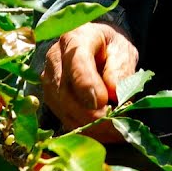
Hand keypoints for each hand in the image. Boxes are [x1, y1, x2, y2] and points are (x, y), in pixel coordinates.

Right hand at [39, 21, 138, 142]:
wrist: (97, 47)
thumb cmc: (111, 47)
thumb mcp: (123, 51)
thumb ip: (120, 69)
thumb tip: (114, 93)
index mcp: (76, 38)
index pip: (76, 62)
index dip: (87, 85)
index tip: (103, 102)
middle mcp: (55, 57)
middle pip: (65, 90)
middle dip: (90, 113)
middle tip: (114, 125)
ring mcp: (48, 78)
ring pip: (63, 107)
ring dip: (88, 124)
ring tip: (113, 131)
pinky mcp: (50, 97)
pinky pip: (63, 117)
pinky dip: (84, 128)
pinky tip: (102, 132)